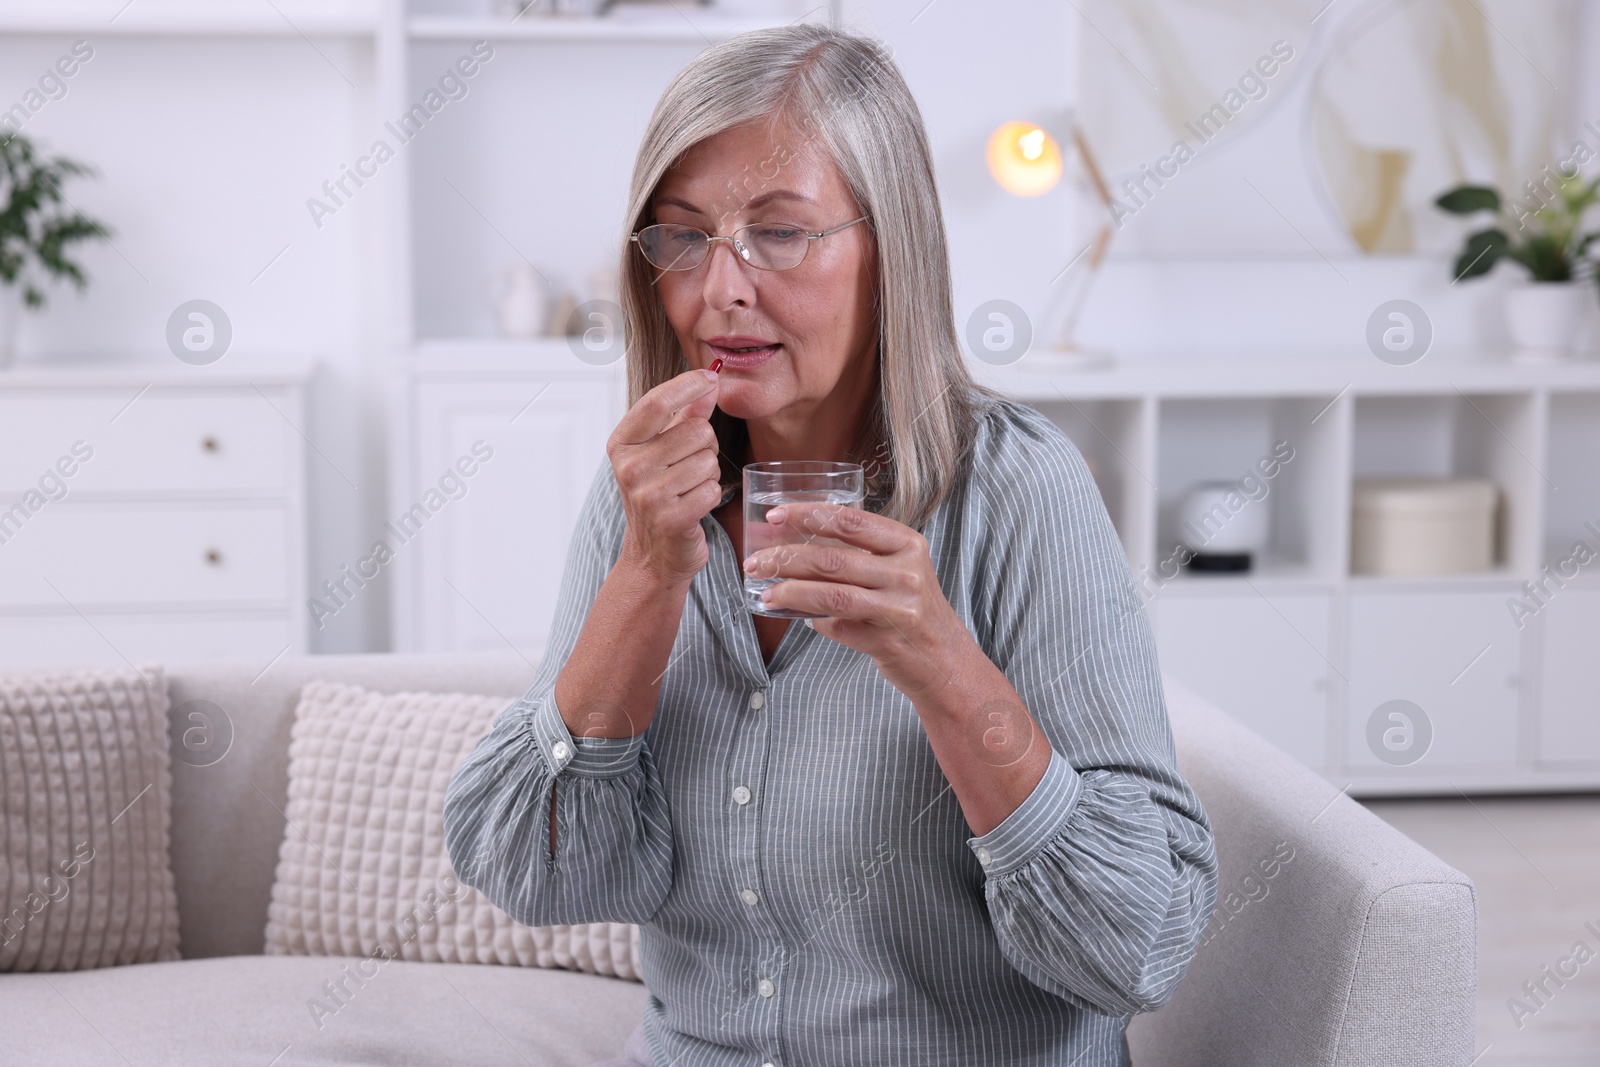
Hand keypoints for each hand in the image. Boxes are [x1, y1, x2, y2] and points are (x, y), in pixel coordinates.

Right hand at [608, 368, 721, 586]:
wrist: (653, 555)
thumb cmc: (660, 496)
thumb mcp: (664, 451)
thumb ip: (686, 415)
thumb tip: (709, 382)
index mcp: (622, 444)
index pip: (657, 402)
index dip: (688, 385)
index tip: (710, 376)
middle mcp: (629, 467)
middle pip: (696, 431)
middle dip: (706, 445)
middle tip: (691, 465)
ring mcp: (647, 494)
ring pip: (708, 460)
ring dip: (709, 473)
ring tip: (690, 488)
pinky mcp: (670, 518)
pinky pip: (712, 489)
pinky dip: (711, 496)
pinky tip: (694, 506)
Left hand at [743, 502, 967, 696]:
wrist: (947, 661)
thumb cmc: (914, 610)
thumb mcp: (899, 571)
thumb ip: (860, 555)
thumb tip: (796, 545)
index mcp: (907, 544)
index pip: (849, 520)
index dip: (807, 515)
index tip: (775, 515)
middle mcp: (906, 572)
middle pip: (832, 558)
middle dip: (786, 558)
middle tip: (756, 562)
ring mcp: (899, 607)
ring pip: (831, 593)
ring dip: (790, 591)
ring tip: (765, 591)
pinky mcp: (887, 639)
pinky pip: (837, 625)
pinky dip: (812, 620)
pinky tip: (794, 615)